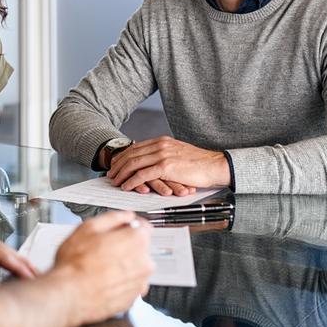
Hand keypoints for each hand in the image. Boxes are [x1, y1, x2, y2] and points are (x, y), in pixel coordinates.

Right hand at [49, 211, 152, 325]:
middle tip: (103, 248)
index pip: (143, 226)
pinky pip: (129, 284)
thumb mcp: (88, 228)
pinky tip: (102, 279)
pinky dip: (120, 281)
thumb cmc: (76, 264)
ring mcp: (139, 283)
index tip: (121, 228)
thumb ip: (112, 218)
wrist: (70, 295)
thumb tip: (124, 216)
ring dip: (122, 264)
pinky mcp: (132, 299)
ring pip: (135, 267)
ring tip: (100, 266)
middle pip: (139, 247)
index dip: (129, 225)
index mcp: (136, 240)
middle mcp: (144, 262)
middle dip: (124, 246)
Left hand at [107, 136, 229, 194]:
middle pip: (131, 154)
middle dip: (118, 165)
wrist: (215, 165)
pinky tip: (127, 186)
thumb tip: (153, 162)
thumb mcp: (178, 153)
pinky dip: (132, 181)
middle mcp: (160, 145)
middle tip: (110, 174)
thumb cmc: (200, 163)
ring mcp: (162, 155)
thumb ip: (165, 155)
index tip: (116, 164)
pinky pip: (143, 174)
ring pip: (134, 163)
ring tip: (115, 181)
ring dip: (122, 173)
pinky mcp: (166, 167)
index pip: (136, 147)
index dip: (123, 156)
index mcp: (162, 141)